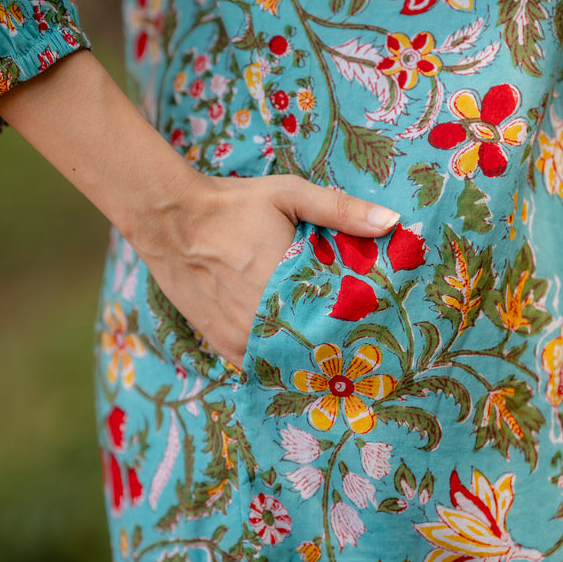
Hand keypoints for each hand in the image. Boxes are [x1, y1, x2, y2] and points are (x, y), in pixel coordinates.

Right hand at [136, 171, 399, 369]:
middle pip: (315, 347)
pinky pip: (258, 366)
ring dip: (308, 358)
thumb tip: (392, 221)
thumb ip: (341, 210)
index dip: (361, 327)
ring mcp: (240, 335)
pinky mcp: (221, 342)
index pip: (338, 322)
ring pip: (287, 362)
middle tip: (365, 345)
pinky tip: (296, 359)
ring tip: (335, 356)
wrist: (170, 218)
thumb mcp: (288, 194)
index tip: (381, 328)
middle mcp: (263, 318)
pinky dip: (277, 364)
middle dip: (338, 345)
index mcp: (286, 284)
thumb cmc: (233, 203)